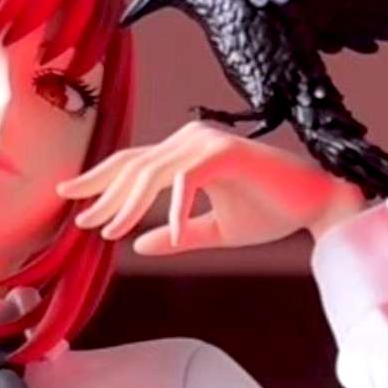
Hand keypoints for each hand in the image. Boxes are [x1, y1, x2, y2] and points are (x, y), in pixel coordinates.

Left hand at [56, 121, 363, 253]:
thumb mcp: (213, 232)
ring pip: (153, 172)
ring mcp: (209, 143)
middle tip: (80, 221)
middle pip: (134, 165)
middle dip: (102, 194)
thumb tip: (139, 246)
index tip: (71, 202)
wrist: (316, 203)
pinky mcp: (227, 153)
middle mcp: (192, 141)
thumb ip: (178, 236)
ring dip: (129, 205)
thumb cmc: (270, 213)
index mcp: (186, 154)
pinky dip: (176, 207)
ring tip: (109, 232)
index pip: (133, 164)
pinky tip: (170, 230)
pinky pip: (188, 179)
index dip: (99, 182)